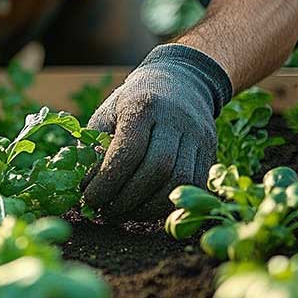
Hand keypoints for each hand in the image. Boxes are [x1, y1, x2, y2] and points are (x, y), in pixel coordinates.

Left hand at [81, 44, 231, 219]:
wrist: (180, 83)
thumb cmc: (133, 103)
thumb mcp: (107, 114)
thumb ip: (95, 148)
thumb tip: (86, 186)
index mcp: (143, 106)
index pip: (128, 151)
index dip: (107, 182)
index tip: (89, 199)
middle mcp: (176, 120)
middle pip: (157, 169)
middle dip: (127, 199)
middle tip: (106, 211)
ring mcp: (198, 137)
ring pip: (180, 182)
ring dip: (149, 208)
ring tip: (124, 213)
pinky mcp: (211, 153)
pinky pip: (194, 187)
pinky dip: (168, 205)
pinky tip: (146, 208)